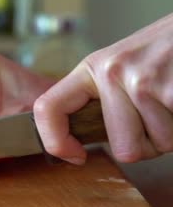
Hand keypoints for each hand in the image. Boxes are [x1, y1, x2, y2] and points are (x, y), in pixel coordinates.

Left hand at [33, 13, 172, 164]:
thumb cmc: (166, 51)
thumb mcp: (122, 66)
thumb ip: (101, 98)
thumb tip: (77, 142)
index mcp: (93, 67)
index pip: (47, 109)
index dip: (55, 143)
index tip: (75, 155)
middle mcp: (112, 72)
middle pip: (123, 149)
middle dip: (146, 144)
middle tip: (157, 113)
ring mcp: (143, 80)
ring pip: (156, 146)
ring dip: (169, 133)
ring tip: (171, 100)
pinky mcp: (172, 89)